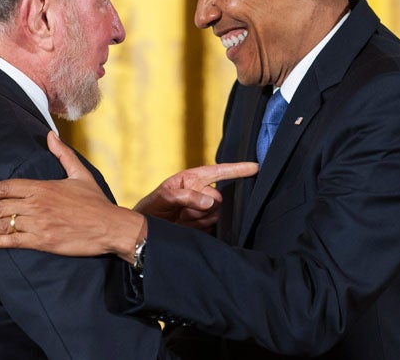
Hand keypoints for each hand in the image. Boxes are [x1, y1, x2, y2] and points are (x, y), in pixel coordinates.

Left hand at [0, 131, 142, 258]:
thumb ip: (62, 154)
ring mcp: (39, 224)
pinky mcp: (44, 242)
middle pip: (0, 207)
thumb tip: (50, 135)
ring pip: (4, 225)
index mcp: (43, 187)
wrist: (110, 226)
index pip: (7, 187)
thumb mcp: (80, 173)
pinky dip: (0, 242)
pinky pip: (16, 242)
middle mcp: (37, 205)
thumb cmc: (95, 201)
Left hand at [133, 162, 257, 229]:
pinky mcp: (204, 225)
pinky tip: (186, 226)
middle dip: (203, 206)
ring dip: (200, 218)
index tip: (256, 167)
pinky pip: (213, 226)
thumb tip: (209, 200)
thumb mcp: (162, 198)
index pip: (219, 172)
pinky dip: (201, 227)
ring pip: (216, 213)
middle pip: (219, 199)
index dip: (237, 170)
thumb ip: (184, 196)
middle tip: (184, 212)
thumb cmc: (150, 208)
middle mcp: (201, 192)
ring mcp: (204, 209)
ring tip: (182, 219)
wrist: (144, 232)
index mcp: (192, 179)